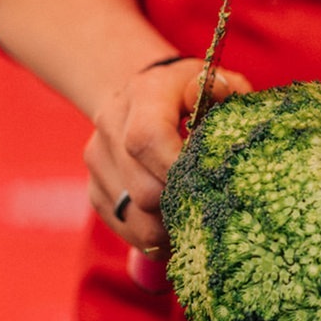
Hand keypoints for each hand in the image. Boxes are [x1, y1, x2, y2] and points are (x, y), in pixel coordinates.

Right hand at [85, 57, 249, 289]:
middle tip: (213, 208)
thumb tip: (222, 93)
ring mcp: (98, 160)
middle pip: (144, 189)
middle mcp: (112, 124)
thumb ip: (224, 89)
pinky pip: (126, 229)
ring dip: (171, 228)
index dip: (178, 170)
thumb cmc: (189, 95)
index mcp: (144, 94)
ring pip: (136, 218)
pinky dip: (156, 237)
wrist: (140, 99)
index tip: (211, 185)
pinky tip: (178, 224)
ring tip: (198, 219)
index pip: (148, 139)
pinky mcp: (95, 190)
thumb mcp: (213, 83)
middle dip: (184, 207)